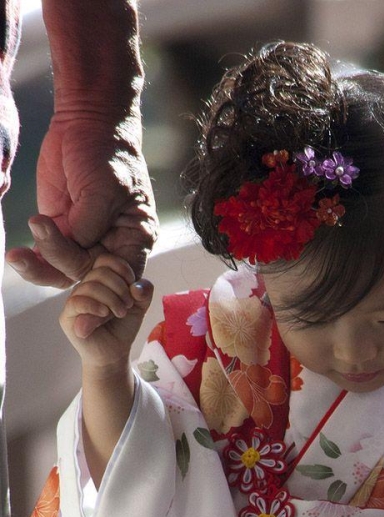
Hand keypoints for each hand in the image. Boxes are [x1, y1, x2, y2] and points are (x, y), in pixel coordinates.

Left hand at [6, 112, 156, 287]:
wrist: (86, 124)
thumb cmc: (109, 153)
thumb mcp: (105, 188)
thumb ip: (91, 223)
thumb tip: (76, 249)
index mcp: (136, 237)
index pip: (125, 276)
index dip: (109, 292)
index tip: (89, 295)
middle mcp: (112, 243)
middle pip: (90, 276)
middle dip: (64, 268)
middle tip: (39, 249)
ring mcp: (84, 238)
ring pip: (64, 271)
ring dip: (40, 268)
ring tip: (19, 256)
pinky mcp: (59, 229)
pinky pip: (46, 256)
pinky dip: (31, 261)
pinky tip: (17, 255)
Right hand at [59, 253, 152, 369]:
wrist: (115, 351)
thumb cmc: (124, 325)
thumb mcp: (141, 305)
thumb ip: (144, 291)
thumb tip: (136, 286)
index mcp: (100, 279)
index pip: (105, 260)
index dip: (122, 269)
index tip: (132, 286)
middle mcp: (85, 286)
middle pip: (100, 272)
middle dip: (120, 288)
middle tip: (128, 305)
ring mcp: (74, 300)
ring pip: (90, 286)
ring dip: (111, 299)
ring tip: (120, 313)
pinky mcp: (67, 316)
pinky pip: (76, 302)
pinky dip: (95, 306)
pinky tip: (105, 314)